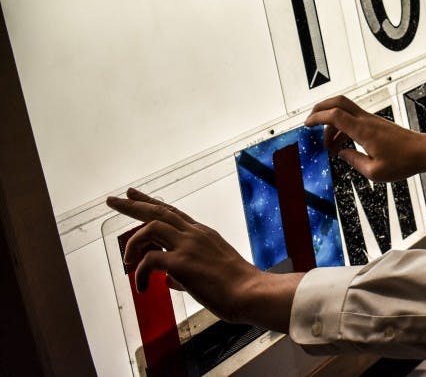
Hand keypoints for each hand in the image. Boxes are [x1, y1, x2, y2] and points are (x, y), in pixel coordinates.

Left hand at [106, 188, 301, 332]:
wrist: (250, 292)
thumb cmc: (236, 288)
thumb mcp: (211, 273)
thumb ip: (186, 273)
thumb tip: (169, 280)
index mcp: (202, 234)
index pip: (172, 212)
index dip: (151, 202)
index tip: (135, 195)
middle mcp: (194, 234)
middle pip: (158, 211)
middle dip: (132, 205)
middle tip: (112, 200)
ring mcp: (188, 246)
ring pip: (151, 227)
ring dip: (133, 242)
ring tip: (126, 259)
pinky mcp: (182, 263)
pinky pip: (149, 261)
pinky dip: (139, 273)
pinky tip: (143, 287)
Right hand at [305, 95, 425, 181]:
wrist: (424, 152)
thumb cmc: (404, 162)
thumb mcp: (375, 171)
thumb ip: (354, 161)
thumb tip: (341, 154)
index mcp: (363, 131)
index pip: (334, 115)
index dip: (317, 117)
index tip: (306, 124)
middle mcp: (366, 121)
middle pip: (338, 102)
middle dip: (320, 108)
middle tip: (310, 122)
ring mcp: (372, 120)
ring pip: (344, 111)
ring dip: (332, 125)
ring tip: (331, 148)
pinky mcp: (376, 123)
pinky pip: (353, 119)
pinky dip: (343, 128)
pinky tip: (344, 145)